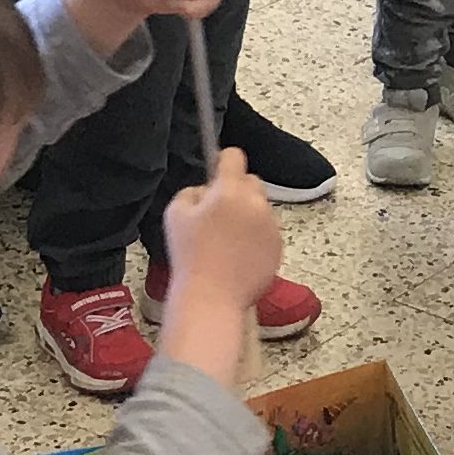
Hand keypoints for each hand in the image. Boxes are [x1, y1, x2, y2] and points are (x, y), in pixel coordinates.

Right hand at [160, 149, 283, 315]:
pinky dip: (257, 237)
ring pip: (261, 209)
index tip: (216, 171)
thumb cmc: (190, 256)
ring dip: (248, 214)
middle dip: (237, 190)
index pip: (234, 157)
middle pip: (252, 181)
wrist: (212, 297)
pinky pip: (268, 232)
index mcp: (230, 191)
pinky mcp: (278, 247)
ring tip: (227, 240)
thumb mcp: (175, 214)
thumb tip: (205, 190)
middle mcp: (256, 204)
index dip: (223, 161)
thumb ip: (191, 192)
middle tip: (218, 212)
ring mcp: (271, 227)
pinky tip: (238, 255)